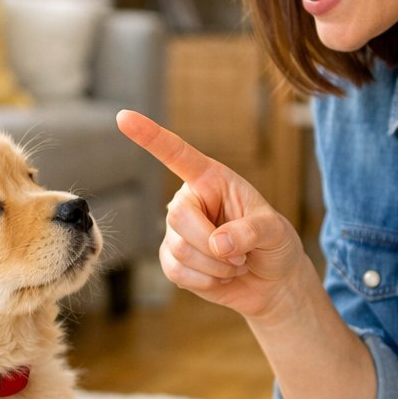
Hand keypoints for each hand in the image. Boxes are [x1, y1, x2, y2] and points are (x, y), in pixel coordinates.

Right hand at [116, 109, 306, 320]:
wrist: (271, 281)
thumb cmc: (274, 245)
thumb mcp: (275, 231)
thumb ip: (250, 231)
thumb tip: (218, 244)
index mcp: (210, 179)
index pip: (176, 154)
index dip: (149, 136)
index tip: (123, 116)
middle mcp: (189, 201)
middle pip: (178, 216)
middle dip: (212, 242)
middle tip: (241, 255)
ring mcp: (177, 232)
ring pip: (180, 249)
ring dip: (216, 266)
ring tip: (237, 264)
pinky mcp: (173, 261)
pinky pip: (177, 272)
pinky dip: (207, 281)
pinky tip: (222, 277)